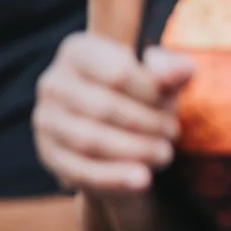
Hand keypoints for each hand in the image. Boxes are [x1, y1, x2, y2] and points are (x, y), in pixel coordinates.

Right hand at [34, 34, 190, 193]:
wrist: (118, 132)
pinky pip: (80, 170)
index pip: (118, 72)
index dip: (152, 92)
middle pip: (104, 107)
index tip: (172, 105)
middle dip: (146, 124)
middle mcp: (53, 82)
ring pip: (90, 140)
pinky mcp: (48, 155)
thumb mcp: (160, 79)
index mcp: (77, 50)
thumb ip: (172, 71)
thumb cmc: (141, 95)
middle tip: (173, 133)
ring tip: (164, 154)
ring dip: (135, 151)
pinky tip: (143, 180)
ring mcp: (45, 120)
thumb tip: (184, 70)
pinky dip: (114, 178)